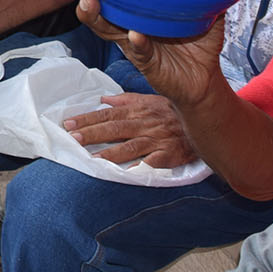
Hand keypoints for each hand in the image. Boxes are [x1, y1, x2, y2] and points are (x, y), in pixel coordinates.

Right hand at [57, 0, 227, 109]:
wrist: (205, 80)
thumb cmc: (197, 44)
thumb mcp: (202, 8)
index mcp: (133, 9)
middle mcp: (126, 24)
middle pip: (92, 3)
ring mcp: (133, 45)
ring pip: (106, 29)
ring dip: (95, 14)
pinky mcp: (147, 65)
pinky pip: (139, 52)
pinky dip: (137, 43)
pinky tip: (135, 35)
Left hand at [62, 92, 195, 166]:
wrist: (204, 120)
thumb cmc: (172, 112)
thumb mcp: (150, 99)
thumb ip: (126, 100)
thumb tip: (103, 99)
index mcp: (137, 111)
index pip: (107, 115)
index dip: (87, 119)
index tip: (68, 124)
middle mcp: (144, 125)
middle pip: (114, 129)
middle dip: (92, 134)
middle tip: (72, 139)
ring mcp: (156, 140)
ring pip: (130, 146)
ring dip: (110, 153)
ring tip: (92, 159)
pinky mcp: (168, 154)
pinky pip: (153, 162)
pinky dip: (141, 166)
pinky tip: (127, 173)